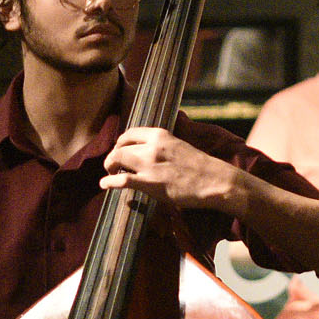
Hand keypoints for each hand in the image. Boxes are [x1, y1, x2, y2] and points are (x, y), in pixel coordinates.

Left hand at [101, 126, 236, 209]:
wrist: (213, 180)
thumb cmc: (199, 166)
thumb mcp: (179, 145)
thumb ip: (162, 145)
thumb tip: (149, 148)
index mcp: (160, 134)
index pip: (129, 133)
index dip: (120, 142)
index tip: (120, 149)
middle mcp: (152, 146)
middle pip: (120, 147)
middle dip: (113, 156)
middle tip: (113, 164)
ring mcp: (149, 164)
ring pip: (117, 159)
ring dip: (110, 166)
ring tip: (110, 174)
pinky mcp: (149, 182)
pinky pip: (121, 180)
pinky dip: (109, 182)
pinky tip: (105, 185)